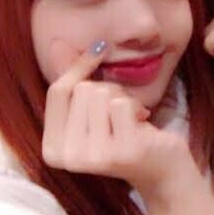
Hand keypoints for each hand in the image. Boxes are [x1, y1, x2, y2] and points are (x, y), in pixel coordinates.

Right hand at [41, 41, 197, 202]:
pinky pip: (121, 104)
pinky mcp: (121, 151)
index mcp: (52, 149)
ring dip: (124, 99)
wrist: (161, 170)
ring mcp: (93, 156)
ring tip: (131, 119)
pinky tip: (141, 125)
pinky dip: (135, 107)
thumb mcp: (94, 112)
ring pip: (102, 93)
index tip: (100, 49)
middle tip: (122, 112)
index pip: (57, 91)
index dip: (78, 66)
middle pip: (83, 89)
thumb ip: (75, 83)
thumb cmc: (126, 135)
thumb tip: (59, 44)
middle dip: (109, 90)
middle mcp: (67, 156)